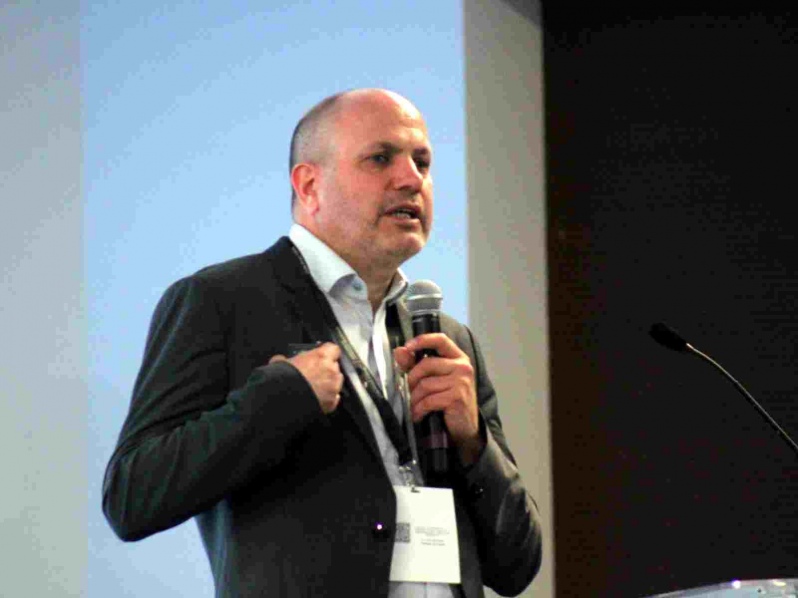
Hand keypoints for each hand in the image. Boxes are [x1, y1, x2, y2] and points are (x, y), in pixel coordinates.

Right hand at [269, 342, 342, 413]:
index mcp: (322, 356)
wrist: (284, 400)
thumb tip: (280, 360)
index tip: (321, 356)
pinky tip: (316, 398)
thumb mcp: (282, 364)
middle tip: (313, 374)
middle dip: (326, 369)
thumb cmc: (285, 380)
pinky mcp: (332, 401)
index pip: (333, 349)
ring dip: (328, 383)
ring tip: (314, 388)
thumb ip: (287, 359)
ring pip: (336, 382)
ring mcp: (334, 386)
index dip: (327, 352)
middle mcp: (331, 370)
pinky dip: (327, 398)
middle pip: (334, 366)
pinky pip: (334, 397)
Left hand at [393, 334, 483, 463]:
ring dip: (414, 398)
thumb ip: (416, 364)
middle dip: (411, 379)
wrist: (466, 428)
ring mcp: (462, 382)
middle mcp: (463, 367)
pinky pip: (428, 400)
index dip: (423, 340)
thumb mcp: (435, 380)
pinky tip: (418, 415)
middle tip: (407, 392)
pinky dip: (419, 409)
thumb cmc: (449, 401)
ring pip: (425, 384)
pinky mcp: (457, 397)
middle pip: (426, 364)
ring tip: (412, 407)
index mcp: (458, 357)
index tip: (407, 346)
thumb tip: (399, 350)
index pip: (441, 339)